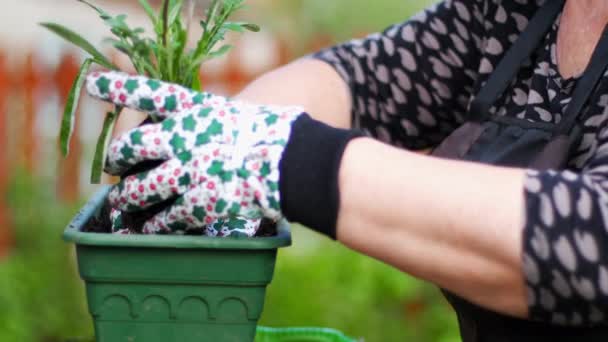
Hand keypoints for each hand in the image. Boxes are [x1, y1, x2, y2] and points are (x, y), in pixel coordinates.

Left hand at [86, 71, 304, 233]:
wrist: (295, 161)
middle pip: (130, 146)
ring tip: (122, 204)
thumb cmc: (272, 134)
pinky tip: (149, 227)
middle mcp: (184, 137)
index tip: (93, 84)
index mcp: (195, 109)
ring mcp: (189, 172)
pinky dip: (155, 224)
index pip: (148, 93)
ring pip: (141, 189)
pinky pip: (166, 217)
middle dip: (116, 158)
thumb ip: (207, 122)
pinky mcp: (201, 202)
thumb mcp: (235, 114)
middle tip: (112, 164)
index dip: (118, 88)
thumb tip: (187, 135)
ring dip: (128, 198)